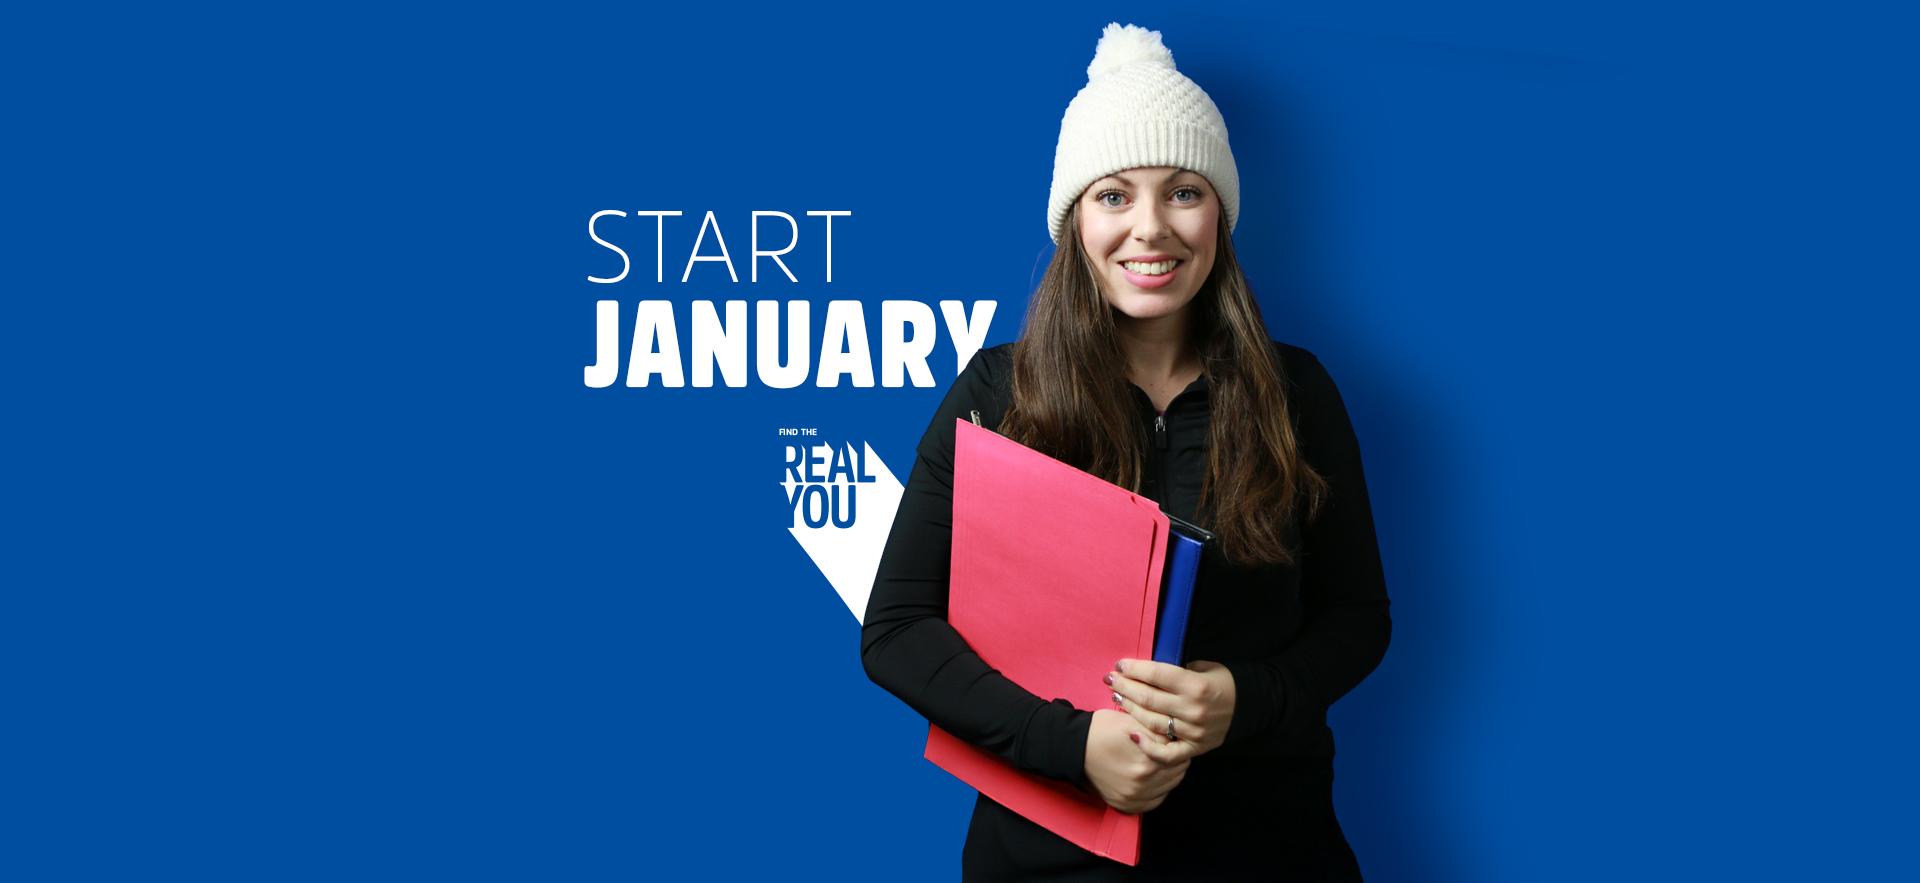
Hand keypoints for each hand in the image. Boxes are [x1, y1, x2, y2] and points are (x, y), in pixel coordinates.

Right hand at [1082, 709, 1188, 813]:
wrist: (1073, 748)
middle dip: (1175, 757)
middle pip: (1179, 770)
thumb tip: (1177, 734)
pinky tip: (1151, 777)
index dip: (1177, 741)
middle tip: (1166, 747)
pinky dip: (1158, 789)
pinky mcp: (1127, 805)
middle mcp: (1143, 783)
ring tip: (1158, 760)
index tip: (1171, 736)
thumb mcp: (1132, 720)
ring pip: (1170, 786)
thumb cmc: (1100, 730)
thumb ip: (1158, 729)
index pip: (1179, 753)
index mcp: (1148, 761)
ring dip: (1170, 773)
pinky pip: (1156, 800)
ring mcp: (1135, 797)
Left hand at [1105, 658, 1236, 758]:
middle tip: (1110, 679)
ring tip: (1116, 698)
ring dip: (1130, 709)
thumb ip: (1176, 670)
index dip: (1134, 669)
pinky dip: (1148, 746)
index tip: (1119, 665)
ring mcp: (1192, 731)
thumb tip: (1146, 671)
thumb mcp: (1203, 667)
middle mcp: (1193, 709)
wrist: (1247, 706)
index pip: (1156, 675)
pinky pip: (1166, 753)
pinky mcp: (1193, 748)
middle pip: (1148, 698)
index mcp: (1195, 685)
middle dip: (1125, 686)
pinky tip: (1132, 735)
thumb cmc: (1221, 682)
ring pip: (1151, 722)